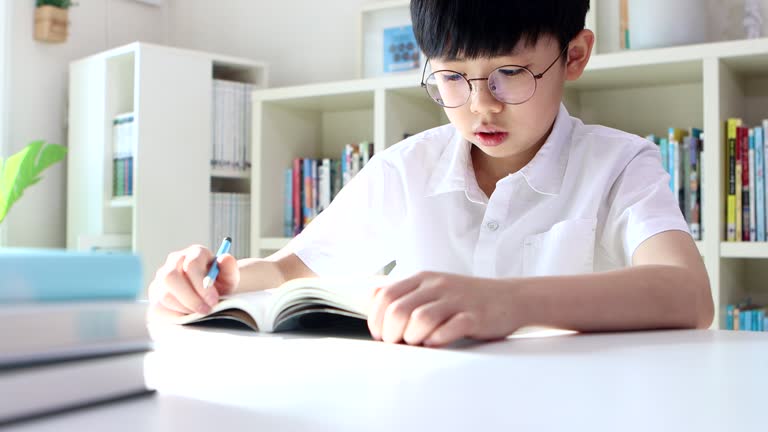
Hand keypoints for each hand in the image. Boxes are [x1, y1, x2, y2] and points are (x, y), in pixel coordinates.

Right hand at [147, 245, 239, 321]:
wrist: (210, 294)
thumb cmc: (219, 284)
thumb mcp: (229, 277)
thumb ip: (230, 268)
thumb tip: (224, 258)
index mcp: (194, 253)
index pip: (191, 265)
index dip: (201, 285)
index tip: (213, 300)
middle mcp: (174, 261)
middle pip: (170, 277)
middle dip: (189, 298)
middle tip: (205, 310)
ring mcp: (162, 277)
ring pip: (164, 294)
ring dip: (184, 308)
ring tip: (200, 313)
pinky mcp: (155, 294)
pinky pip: (159, 307)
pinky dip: (175, 315)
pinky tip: (189, 316)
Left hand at [367, 271, 522, 346]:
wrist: (511, 298)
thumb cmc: (467, 299)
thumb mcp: (433, 288)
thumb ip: (406, 293)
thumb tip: (372, 300)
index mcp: (424, 278)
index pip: (385, 295)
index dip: (376, 319)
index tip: (381, 334)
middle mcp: (437, 286)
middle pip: (399, 309)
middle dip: (391, 333)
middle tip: (397, 343)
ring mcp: (457, 300)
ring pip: (420, 319)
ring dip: (412, 337)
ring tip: (418, 343)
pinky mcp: (474, 316)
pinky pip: (449, 329)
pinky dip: (437, 340)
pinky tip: (437, 342)